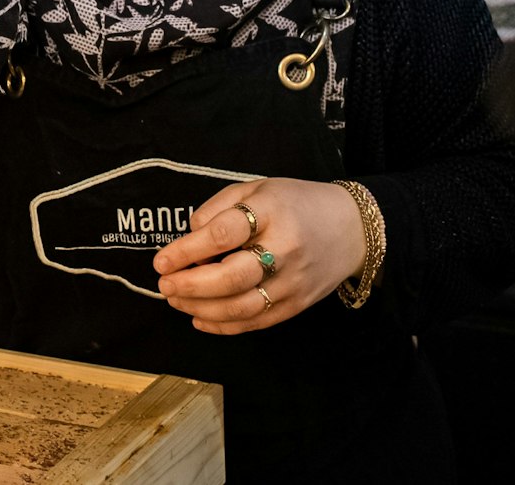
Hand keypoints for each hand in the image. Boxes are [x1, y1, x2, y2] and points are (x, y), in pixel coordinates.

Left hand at [152, 177, 365, 334]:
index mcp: (271, 212)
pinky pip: (257, 321)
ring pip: (241, 306)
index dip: (186, 250)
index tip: (161, 260)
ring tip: (175, 300)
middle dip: (190, 285)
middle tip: (164, 284)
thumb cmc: (295, 203)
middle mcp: (285, 249)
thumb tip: (188, 236)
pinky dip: (224, 326)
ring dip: (201, 308)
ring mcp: (294, 282)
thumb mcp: (256, 188)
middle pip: (231, 277)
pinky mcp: (298, 304)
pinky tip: (199, 319)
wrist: (353, 228)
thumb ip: (218, 208)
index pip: (222, 235)